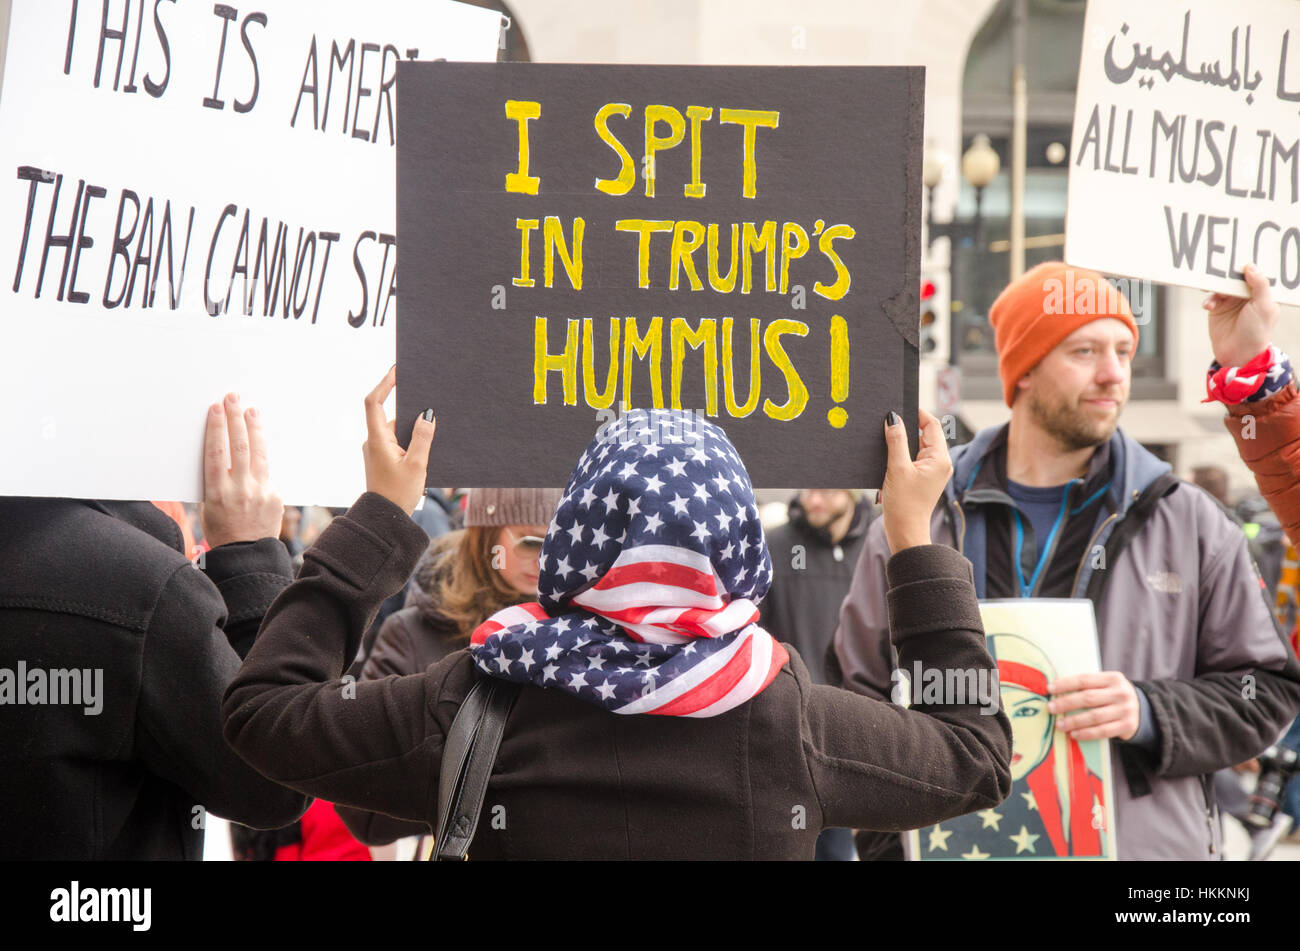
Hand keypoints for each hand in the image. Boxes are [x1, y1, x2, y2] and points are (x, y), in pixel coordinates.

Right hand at [201, 393, 282, 547]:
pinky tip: (258, 441)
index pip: (216, 452)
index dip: (216, 428)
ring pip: (259, 453)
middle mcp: (240, 490)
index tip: (216, 409)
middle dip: (236, 419)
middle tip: (234, 398)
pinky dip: (262, 457)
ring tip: (252, 410)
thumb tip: (222, 452)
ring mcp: (260, 492)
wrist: (246, 555)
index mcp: (217, 492)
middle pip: (239, 446)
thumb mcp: (208, 505)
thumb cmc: (221, 529)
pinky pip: (268, 472)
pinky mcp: (276, 496)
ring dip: (254, 428)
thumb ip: (216, 480)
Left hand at [362, 366, 435, 513]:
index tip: (397, 370)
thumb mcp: (417, 465)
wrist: (385, 519)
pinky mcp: (383, 458)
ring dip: (411, 424)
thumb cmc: (399, 494)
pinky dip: (410, 437)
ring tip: (432, 421)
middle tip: (424, 391)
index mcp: (377, 440)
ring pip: (394, 427)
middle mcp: (374, 441)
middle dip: (405, 403)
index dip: (384, 383)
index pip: (374, 402)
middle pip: (386, 412)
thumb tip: (427, 414)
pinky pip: (397, 440)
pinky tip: (427, 442)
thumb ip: (423, 437)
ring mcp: (377, 450)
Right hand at [879, 408, 951, 552]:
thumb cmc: (904, 505)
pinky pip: (913, 459)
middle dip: (907, 428)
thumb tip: (893, 418)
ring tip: (886, 442)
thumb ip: (896, 441)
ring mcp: (932, 471)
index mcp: (940, 458)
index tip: (899, 407)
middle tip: (888, 423)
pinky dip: (901, 455)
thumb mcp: (897, 468)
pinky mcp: (923, 479)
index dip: (917, 413)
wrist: (905, 532)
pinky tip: (888, 458)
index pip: (932, 425)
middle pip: (924, 434)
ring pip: (917, 447)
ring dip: (902, 443)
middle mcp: (940, 463)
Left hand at [1047, 671, 1139, 741]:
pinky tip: (1074, 734)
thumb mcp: (1106, 685)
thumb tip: (1055, 691)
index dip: (1065, 684)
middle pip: (1088, 698)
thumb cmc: (1112, 696)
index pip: (1084, 680)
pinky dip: (1087, 733)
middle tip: (1050, 708)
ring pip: (1094, 716)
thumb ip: (1087, 686)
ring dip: (1074, 721)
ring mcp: (1125, 710)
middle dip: (1066, 703)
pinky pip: (1103, 731)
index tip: (1049, 689)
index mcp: (1112, 678)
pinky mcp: (1127, 725)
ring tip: (1059, 725)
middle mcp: (1120, 693)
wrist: (1142, 710)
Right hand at [1204, 263, 1279, 367]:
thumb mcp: (1263, 307)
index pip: (1256, 273)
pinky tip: (1209, 306)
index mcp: (1262, 293)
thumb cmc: (1256, 332)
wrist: (1237, 355)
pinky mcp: (1217, 309)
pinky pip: (1211, 298)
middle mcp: (1247, 295)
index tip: (1239, 255)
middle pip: (1235, 277)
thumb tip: (1250, 266)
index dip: (1248, 264)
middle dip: (1227, 273)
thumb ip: (1259, 285)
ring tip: (1207, 286)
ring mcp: (1231, 301)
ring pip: (1222, 286)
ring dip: (1215, 286)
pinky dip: (1209, 299)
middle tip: (1217, 266)